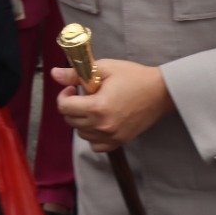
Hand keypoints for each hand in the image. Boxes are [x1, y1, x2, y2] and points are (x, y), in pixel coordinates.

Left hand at [52, 59, 174, 152]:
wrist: (161, 91)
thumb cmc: (133, 77)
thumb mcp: (104, 68)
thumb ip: (76, 74)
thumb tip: (54, 74)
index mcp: (97, 107)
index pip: (64, 107)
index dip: (64, 95)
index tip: (72, 88)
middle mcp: (102, 125)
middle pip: (71, 121)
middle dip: (71, 107)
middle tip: (82, 95)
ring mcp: (112, 136)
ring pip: (81, 134)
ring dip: (81, 121)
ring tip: (92, 107)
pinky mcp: (120, 141)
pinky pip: (96, 146)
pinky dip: (93, 136)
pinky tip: (99, 122)